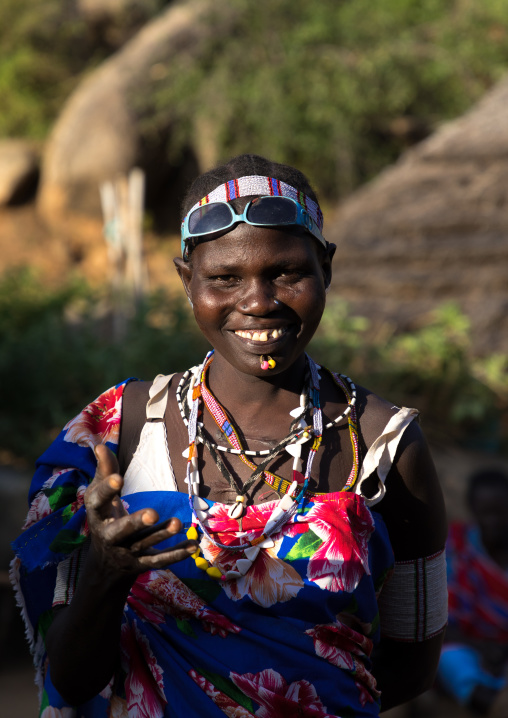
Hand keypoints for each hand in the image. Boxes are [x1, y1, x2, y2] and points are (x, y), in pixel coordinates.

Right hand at [84, 444, 196, 580]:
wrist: (105, 562)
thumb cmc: (105, 516)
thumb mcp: (100, 495)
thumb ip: (104, 470)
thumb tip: (99, 445)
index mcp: (98, 514)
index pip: (98, 501)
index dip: (107, 490)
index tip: (118, 478)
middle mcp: (110, 535)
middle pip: (121, 530)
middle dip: (136, 523)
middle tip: (153, 513)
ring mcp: (126, 551)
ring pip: (144, 544)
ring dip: (161, 535)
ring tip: (177, 523)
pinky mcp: (141, 563)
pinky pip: (159, 560)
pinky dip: (176, 554)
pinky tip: (192, 546)